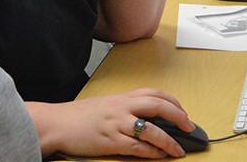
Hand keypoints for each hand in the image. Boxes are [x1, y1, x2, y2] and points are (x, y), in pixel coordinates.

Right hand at [30, 89, 194, 157]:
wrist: (57, 123)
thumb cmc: (78, 117)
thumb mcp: (104, 105)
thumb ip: (124, 109)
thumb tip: (145, 118)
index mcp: (121, 98)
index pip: (153, 92)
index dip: (172, 101)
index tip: (182, 110)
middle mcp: (122, 107)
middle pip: (158, 105)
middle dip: (178, 116)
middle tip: (189, 127)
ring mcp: (117, 124)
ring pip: (151, 128)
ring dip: (169, 140)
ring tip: (178, 149)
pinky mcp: (111, 141)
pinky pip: (138, 146)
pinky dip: (152, 151)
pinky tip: (160, 155)